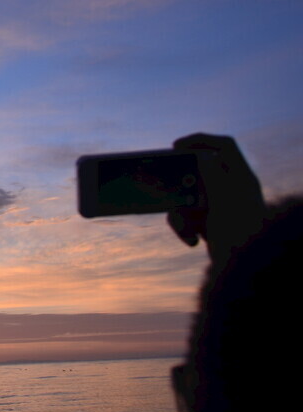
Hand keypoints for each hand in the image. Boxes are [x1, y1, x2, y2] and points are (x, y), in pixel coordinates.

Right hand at [167, 133, 263, 264]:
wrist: (244, 271)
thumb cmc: (239, 235)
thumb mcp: (225, 202)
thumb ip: (214, 175)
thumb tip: (204, 155)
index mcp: (242, 179)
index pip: (224, 146)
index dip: (200, 140)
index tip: (175, 146)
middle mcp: (232, 190)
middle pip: (198, 172)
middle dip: (180, 184)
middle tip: (166, 187)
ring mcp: (220, 207)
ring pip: (188, 196)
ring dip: (180, 213)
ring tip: (186, 229)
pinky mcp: (211, 225)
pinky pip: (188, 216)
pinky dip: (184, 227)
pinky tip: (192, 241)